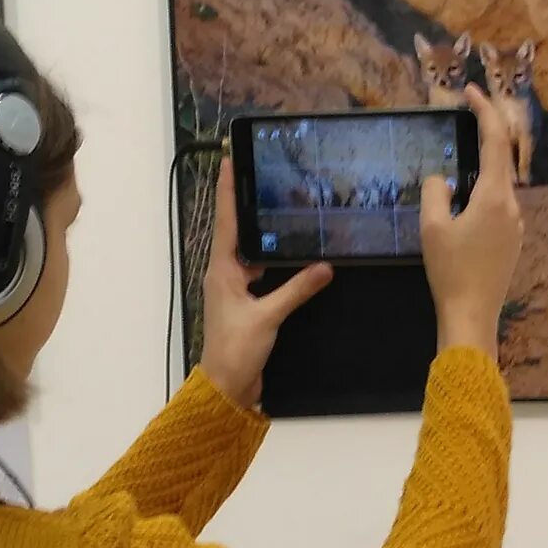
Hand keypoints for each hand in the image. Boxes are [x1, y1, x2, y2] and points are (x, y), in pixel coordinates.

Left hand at [199, 173, 331, 410]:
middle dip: (249, 204)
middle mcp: (226, 274)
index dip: (227, 189)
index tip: (228, 159)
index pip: (225, 221)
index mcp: (222, 270)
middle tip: (266, 175)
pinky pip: (261, 273)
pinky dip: (274, 260)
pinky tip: (292, 253)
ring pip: (250, 252)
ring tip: (282, 206)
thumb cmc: (236, 349)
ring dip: (263, 233)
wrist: (226, 388)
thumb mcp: (268, 317)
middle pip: (237, 231)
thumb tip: (325, 266)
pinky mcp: (247, 304)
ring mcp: (235, 289)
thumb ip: (297, 290)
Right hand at [422, 87, 525, 356]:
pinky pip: (498, 202)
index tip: (470, 90)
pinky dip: (484, 186)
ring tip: (463, 146)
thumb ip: (435, 191)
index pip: (493, 140)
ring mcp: (515, 224)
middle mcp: (512, 205)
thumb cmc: (450, 270)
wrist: (473, 315)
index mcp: (494, 196)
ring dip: (484, 160)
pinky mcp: (512, 240)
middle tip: (468, 106)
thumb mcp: (432, 226)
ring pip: (500, 181)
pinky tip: (467, 193)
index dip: (484, 110)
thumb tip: (441, 178)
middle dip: (486, 128)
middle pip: (501, 157)